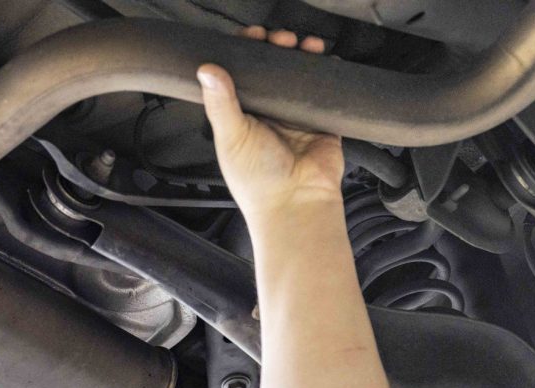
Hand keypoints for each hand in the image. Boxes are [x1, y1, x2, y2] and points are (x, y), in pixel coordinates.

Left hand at [197, 27, 343, 221]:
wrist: (296, 203)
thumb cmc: (258, 181)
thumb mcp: (232, 136)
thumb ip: (221, 103)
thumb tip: (206, 70)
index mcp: (241, 116)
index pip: (241, 74)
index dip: (247, 52)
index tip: (253, 37)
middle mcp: (267, 113)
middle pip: (273, 68)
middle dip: (278, 48)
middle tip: (282, 40)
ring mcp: (295, 115)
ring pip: (300, 74)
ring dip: (303, 54)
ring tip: (305, 45)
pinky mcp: (321, 119)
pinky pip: (326, 89)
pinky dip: (329, 71)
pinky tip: (327, 59)